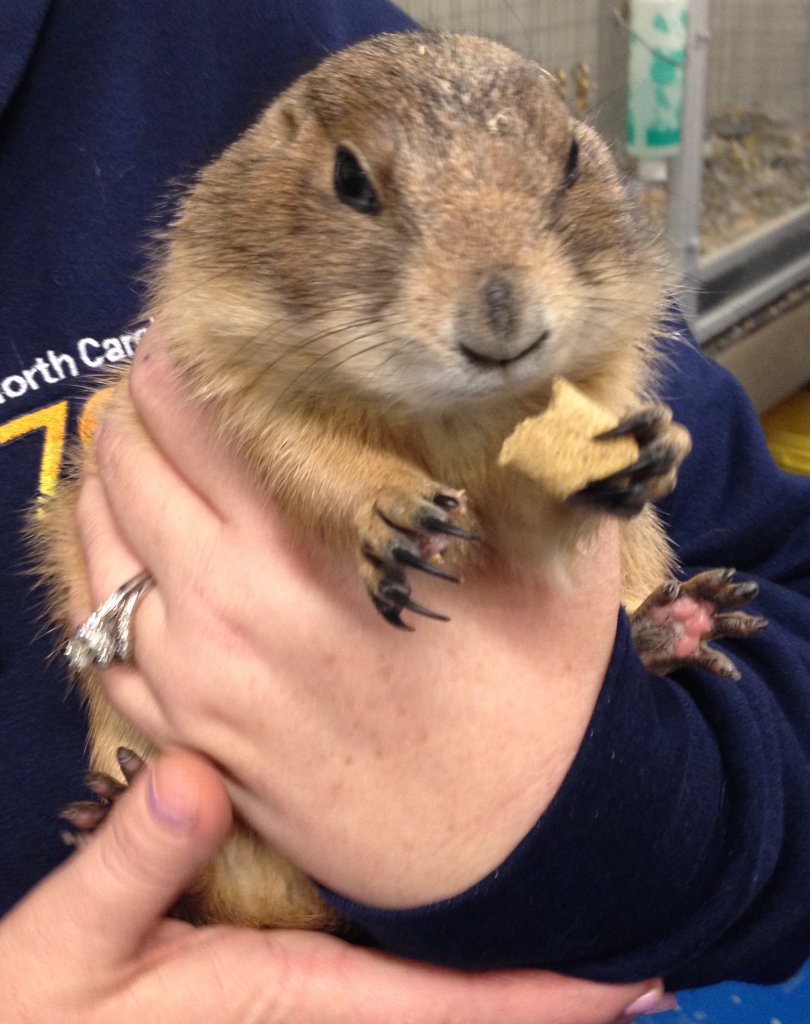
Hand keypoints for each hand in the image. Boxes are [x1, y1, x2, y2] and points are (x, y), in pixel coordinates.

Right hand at [3, 748, 668, 1023]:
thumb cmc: (35, 1019)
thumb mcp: (64, 948)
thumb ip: (129, 868)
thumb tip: (197, 778)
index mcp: (287, 995)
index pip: (442, 1006)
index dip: (543, 1002)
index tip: (630, 983)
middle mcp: (311, 1008)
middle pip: (455, 1008)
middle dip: (546, 993)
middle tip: (635, 947)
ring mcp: (297, 1003)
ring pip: (425, 993)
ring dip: (502, 975)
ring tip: (572, 930)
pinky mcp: (270, 984)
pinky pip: (382, 976)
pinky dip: (442, 959)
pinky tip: (457, 917)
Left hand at [79, 329, 622, 907]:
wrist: (514, 848)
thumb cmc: (538, 703)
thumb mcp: (557, 564)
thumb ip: (532, 459)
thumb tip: (527, 377)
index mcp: (302, 546)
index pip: (194, 412)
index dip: (179, 350)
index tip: (192, 324)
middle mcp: (223, 603)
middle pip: (127, 466)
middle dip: (134, 406)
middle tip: (161, 377)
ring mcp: (192, 676)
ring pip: (95, 549)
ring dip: (103, 484)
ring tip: (128, 447)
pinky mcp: (187, 737)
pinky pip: (96, 643)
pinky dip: (95, 579)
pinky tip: (118, 552)